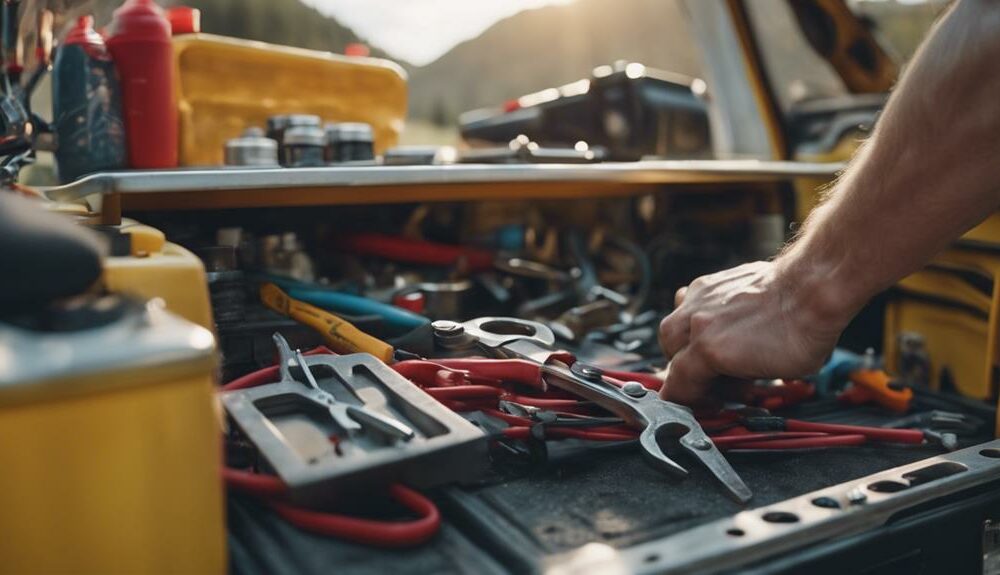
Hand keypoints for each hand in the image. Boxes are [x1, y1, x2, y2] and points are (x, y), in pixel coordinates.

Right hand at [658, 260, 850, 403]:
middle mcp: (697, 322)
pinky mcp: (711, 282)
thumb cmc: (803, 332)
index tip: (699, 404)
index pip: (678, 385)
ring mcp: (701, 298)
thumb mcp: (772, 375)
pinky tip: (722, 323)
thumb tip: (729, 385)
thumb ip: (738, 381)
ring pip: (674, 325)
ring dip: (688, 342)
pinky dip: (700, 317)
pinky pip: (691, 302)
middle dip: (688, 370)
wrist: (815, 289)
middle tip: (714, 380)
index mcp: (708, 350)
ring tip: (714, 350)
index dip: (689, 401)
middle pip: (671, 353)